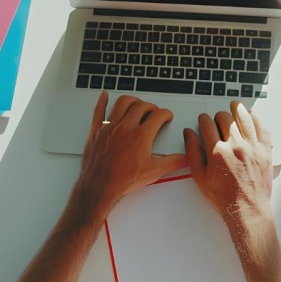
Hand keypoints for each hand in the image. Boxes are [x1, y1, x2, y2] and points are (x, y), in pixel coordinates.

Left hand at [74, 92, 187, 219]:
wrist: (100, 186)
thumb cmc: (123, 180)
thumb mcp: (153, 172)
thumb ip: (172, 162)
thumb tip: (183, 159)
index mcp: (141, 136)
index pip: (158, 115)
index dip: (166, 114)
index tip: (166, 116)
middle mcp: (125, 127)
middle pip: (141, 106)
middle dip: (151, 106)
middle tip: (154, 111)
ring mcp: (110, 127)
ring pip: (122, 103)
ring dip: (132, 100)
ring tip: (136, 103)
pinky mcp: (96, 131)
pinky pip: (99, 110)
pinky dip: (102, 101)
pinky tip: (104, 95)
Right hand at [184, 103, 280, 281]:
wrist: (247, 209)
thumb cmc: (224, 197)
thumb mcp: (200, 178)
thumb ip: (193, 153)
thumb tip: (189, 134)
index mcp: (217, 152)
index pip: (207, 125)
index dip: (203, 119)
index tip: (203, 120)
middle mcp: (235, 146)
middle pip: (225, 118)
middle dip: (218, 115)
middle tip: (217, 119)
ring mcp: (252, 147)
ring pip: (244, 118)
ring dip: (237, 109)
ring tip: (234, 106)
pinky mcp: (264, 150)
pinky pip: (261, 127)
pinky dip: (256, 118)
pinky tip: (251, 115)